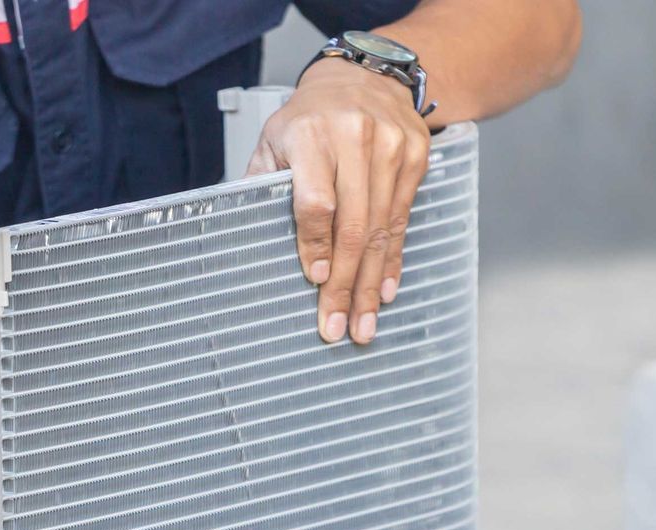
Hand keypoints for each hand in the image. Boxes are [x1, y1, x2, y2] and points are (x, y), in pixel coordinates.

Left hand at [248, 57, 431, 345]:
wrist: (366, 75)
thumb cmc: (309, 118)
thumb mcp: (273, 140)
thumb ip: (261, 186)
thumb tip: (240, 239)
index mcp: (312, 135)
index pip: (316, 201)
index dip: (314, 244)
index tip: (314, 281)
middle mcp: (356, 139)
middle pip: (352, 225)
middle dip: (344, 284)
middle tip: (338, 328)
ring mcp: (391, 148)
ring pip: (380, 229)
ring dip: (370, 284)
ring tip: (362, 325)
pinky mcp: (416, 157)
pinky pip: (402, 220)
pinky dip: (392, 261)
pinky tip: (384, 292)